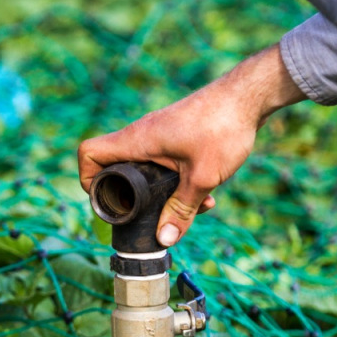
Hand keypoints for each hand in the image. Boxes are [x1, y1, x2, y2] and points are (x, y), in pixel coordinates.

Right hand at [78, 44, 305, 246]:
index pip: (90, 153)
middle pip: (116, 168)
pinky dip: (178, 181)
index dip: (87, 179)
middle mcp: (142, 135)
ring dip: (162, 193)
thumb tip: (164, 239)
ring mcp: (159, 134)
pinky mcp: (175, 136)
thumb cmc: (223, 127)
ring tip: (193, 207)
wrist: (248, 96)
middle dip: (132, 197)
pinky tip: (207, 195)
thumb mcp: (202, 177)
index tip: (104, 202)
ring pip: (146, 170)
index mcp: (138, 141)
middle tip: (146, 216)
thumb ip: (181, 210)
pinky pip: (164, 164)